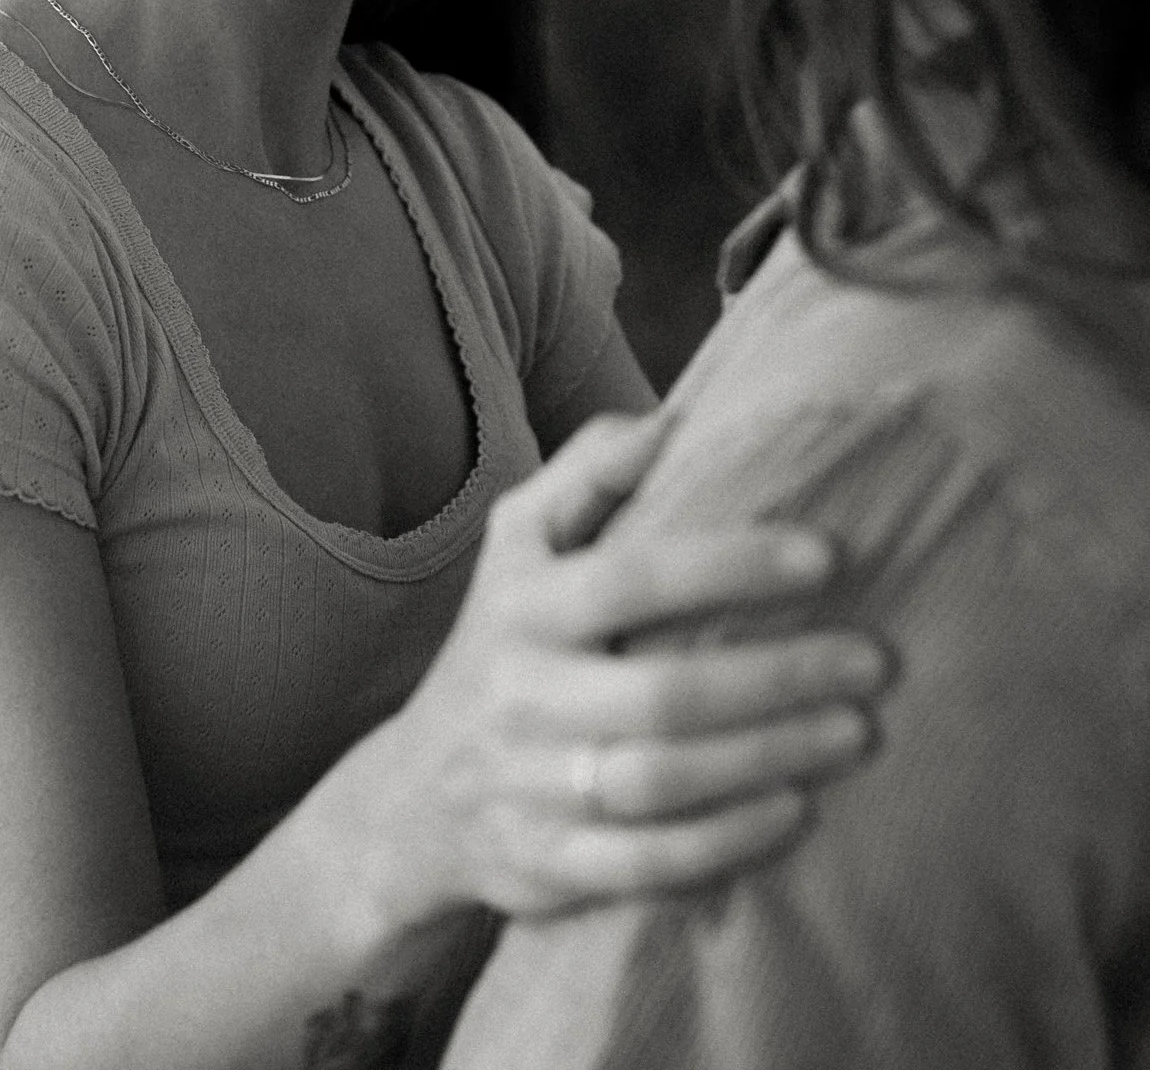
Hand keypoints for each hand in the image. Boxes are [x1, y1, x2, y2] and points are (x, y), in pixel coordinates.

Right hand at [352, 410, 887, 921]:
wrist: (415, 792)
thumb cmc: (506, 636)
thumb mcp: (521, 540)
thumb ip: (592, 469)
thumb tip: (673, 421)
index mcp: (523, 602)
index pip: (631, 577)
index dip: (730, 566)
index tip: (827, 556)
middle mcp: (520, 694)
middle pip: (659, 694)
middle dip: (776, 677)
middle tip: (872, 663)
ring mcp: (529, 786)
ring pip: (657, 783)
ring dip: (767, 760)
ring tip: (854, 732)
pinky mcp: (544, 866)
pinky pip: (641, 865)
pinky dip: (723, 844)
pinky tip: (794, 813)